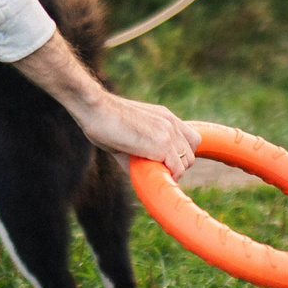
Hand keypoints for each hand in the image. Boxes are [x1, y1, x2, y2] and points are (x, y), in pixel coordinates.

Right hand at [74, 91, 198, 177]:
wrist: (96, 109)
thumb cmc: (103, 121)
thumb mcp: (128, 135)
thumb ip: (138, 154)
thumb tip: (140, 175)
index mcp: (165, 117)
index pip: (190, 138)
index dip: (181, 154)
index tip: (167, 163)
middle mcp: (171, 123)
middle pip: (192, 152)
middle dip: (177, 165)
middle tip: (158, 171)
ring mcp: (169, 133)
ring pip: (187, 162)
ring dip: (172, 172)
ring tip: (152, 174)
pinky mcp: (162, 145)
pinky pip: (177, 169)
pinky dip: (168, 177)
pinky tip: (153, 178)